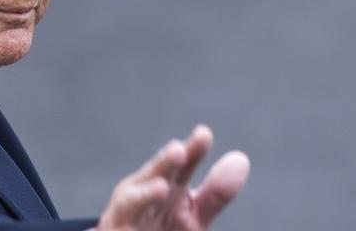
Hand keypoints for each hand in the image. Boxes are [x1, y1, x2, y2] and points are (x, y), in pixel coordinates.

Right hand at [96, 125, 249, 230]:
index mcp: (166, 185)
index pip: (181, 165)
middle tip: (179, 151)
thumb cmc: (162, 229)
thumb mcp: (194, 216)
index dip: (192, 151)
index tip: (204, 134)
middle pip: (154, 175)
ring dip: (144, 194)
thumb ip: (216, 192)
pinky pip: (118, 229)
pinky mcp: (114, 230)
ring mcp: (124, 215)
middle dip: (164, 164)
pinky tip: (140, 213)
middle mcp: (141, 194)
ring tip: (163, 189)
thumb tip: (241, 159)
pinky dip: (124, 226)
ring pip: (131, 201)